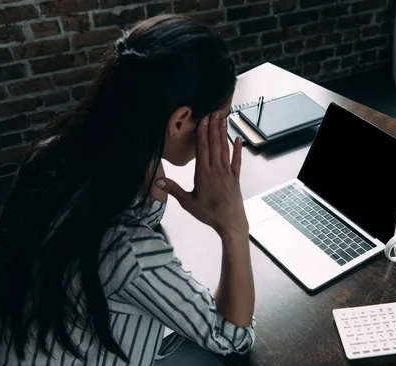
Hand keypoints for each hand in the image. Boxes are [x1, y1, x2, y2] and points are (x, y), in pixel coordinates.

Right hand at [155, 113, 247, 237]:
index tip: (203, 120)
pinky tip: (238, 139)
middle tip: (214, 112)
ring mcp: (227, 173)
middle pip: (214, 145)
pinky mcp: (235, 178)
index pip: (202, 149)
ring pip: (225, 149)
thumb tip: (158, 181)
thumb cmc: (208, 214)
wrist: (230, 223)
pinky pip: (237, 161)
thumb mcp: (188, 203)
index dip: (202, 133)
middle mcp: (216, 170)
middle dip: (213, 128)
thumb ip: (174, 190)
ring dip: (224, 134)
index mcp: (203, 174)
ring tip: (223, 119)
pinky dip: (237, 149)